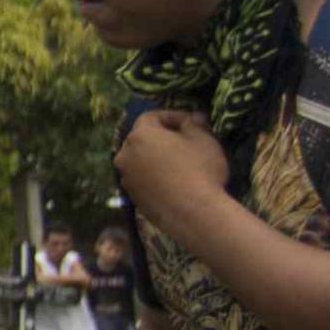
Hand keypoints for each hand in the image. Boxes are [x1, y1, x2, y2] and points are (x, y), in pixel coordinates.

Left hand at [116, 108, 221, 222]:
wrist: (194, 214)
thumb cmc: (200, 170)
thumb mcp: (203, 139)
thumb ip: (194, 124)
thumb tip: (193, 118)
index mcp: (140, 135)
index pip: (151, 117)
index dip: (173, 116)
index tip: (192, 122)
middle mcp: (125, 155)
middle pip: (142, 139)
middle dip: (162, 137)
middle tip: (186, 141)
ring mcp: (127, 179)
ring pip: (141, 161)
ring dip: (157, 159)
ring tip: (180, 163)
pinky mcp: (133, 199)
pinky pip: (143, 181)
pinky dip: (155, 177)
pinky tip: (174, 183)